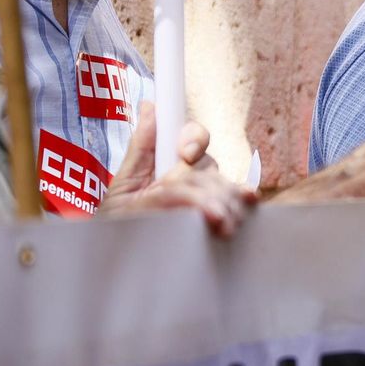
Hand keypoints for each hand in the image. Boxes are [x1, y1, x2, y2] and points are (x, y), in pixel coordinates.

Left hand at [100, 103, 257, 236]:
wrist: (117, 260)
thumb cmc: (119, 222)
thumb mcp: (123, 185)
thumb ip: (141, 148)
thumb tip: (149, 106)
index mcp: (167, 159)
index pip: (191, 134)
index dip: (193, 139)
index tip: (185, 154)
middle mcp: (188, 173)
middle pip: (208, 162)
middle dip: (204, 184)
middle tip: (203, 209)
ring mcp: (203, 194)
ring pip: (221, 183)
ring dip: (223, 201)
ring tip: (221, 224)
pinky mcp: (214, 215)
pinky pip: (234, 199)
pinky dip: (241, 198)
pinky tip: (247, 201)